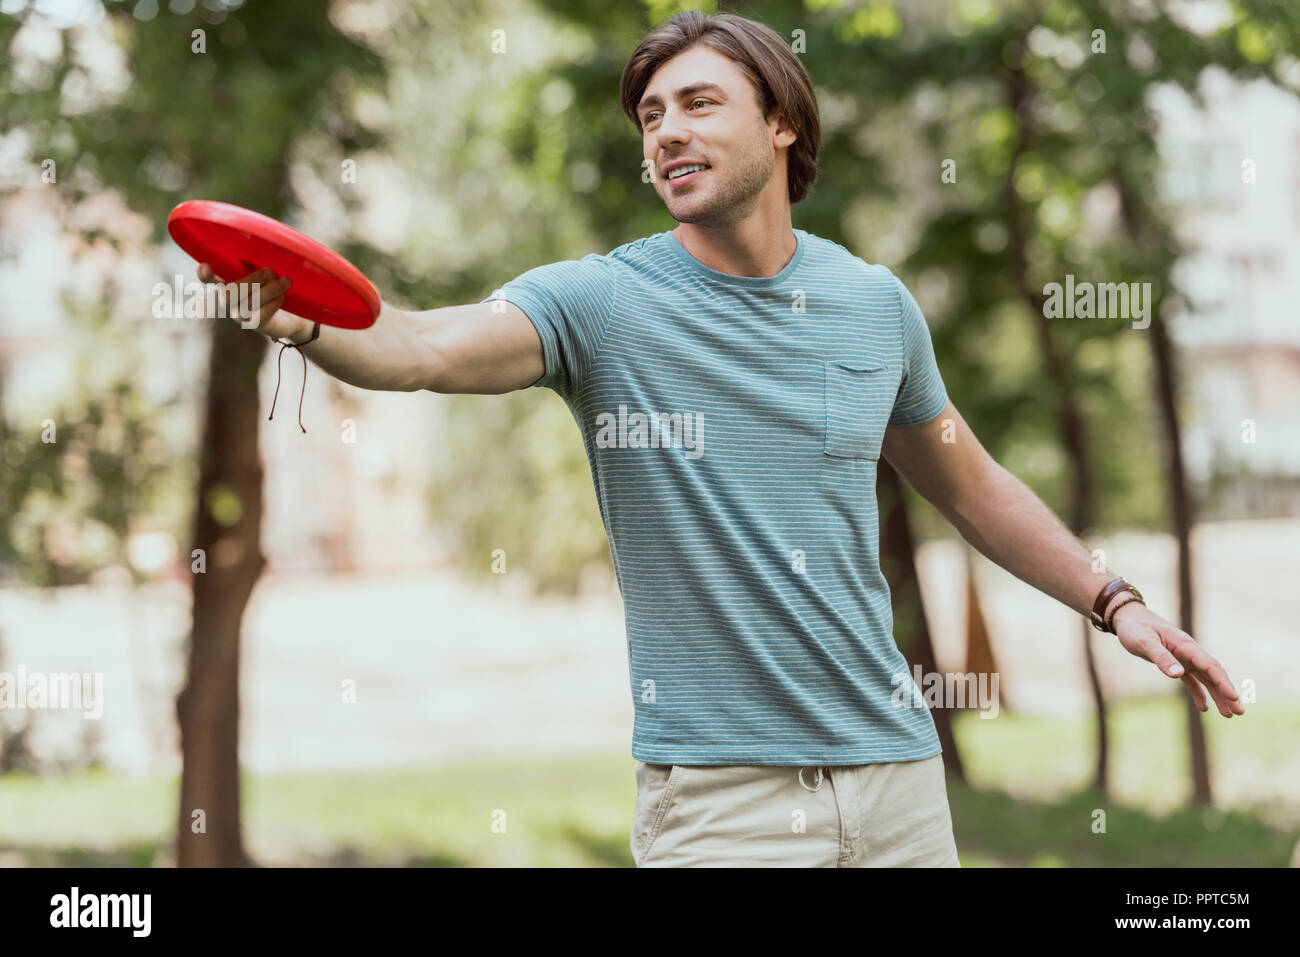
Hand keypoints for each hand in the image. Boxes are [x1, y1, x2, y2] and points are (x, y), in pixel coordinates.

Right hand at [196, 263, 307, 340]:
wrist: (293, 317)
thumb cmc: (276, 288)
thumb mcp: (268, 273)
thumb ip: (261, 261)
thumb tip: (268, 242)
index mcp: (228, 284)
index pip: (210, 281)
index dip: (206, 275)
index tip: (205, 266)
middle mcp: (230, 302)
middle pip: (230, 293)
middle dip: (252, 280)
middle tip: (270, 271)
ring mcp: (241, 316)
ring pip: (248, 304)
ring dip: (269, 290)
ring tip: (286, 281)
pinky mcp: (256, 326)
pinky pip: (260, 316)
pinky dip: (272, 304)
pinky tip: (282, 297)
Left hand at [1111, 602, 1244, 716]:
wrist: (1127, 618)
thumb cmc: (1135, 628)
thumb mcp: (1144, 642)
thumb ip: (1161, 658)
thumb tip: (1178, 675)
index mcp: (1185, 645)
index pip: (1209, 665)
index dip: (1223, 682)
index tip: (1233, 697)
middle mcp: (1189, 652)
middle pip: (1213, 674)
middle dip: (1227, 692)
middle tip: (1239, 712)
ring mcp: (1183, 658)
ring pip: (1206, 679)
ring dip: (1217, 695)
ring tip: (1228, 715)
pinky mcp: (1175, 663)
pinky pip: (1191, 680)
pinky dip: (1198, 693)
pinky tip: (1204, 707)